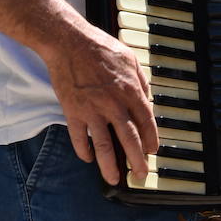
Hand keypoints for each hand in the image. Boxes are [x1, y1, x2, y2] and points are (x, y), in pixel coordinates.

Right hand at [39, 19, 158, 185]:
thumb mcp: (129, 58)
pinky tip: (88, 159)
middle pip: (130, 138)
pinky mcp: (73, 111)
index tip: (153, 150)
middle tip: (141, 175)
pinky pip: (79, 137)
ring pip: (104, 145)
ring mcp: (92, 109)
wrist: (68, 41)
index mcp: (130, 89)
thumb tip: (147, 98)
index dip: (151, 138)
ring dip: (109, 165)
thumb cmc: (99, 46)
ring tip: (114, 179)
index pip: (146, 121)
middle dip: (137, 160)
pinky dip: (83, 150)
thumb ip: (140, 80)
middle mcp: (114, 103)